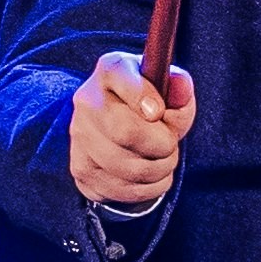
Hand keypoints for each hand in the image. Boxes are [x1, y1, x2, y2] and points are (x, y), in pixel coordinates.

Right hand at [63, 50, 197, 213]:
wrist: (121, 128)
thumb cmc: (151, 105)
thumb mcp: (169, 90)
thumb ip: (179, 87)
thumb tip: (181, 84)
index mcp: (110, 71)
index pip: (126, 84)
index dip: (149, 101)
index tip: (159, 112)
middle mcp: (87, 102)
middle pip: (126, 132)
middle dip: (161, 144)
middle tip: (169, 144)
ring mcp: (79, 138)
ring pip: (128, 167)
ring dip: (159, 170)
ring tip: (163, 160)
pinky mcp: (82, 171)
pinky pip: (122, 190)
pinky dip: (148, 188)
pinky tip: (150, 175)